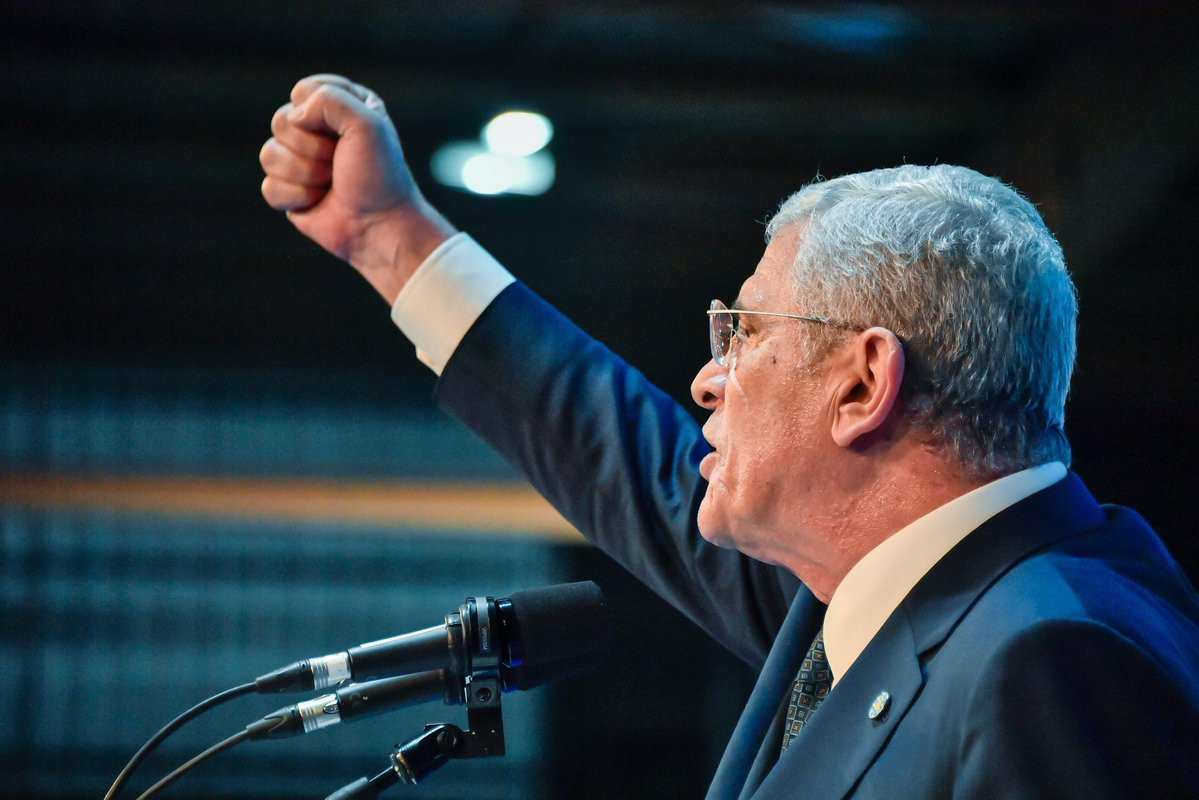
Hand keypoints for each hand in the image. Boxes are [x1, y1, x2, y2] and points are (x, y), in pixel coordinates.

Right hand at [260, 74, 454, 302]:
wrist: (381, 226)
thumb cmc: (380, 176)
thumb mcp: (368, 124)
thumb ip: (330, 99)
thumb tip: (294, 117)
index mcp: (341, 106)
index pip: (303, 91)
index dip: (318, 113)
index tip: (344, 134)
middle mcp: (318, 130)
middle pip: (281, 121)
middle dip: (312, 148)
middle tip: (339, 163)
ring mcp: (301, 161)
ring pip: (269, 154)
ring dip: (304, 173)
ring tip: (331, 183)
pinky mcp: (289, 192)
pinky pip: (269, 187)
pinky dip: (295, 197)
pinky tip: (318, 202)